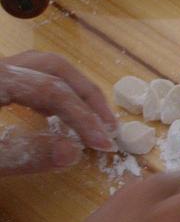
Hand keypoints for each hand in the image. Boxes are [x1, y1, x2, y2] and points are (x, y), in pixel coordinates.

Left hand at [0, 50, 116, 175]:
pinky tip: (58, 113)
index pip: (52, 90)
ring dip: (73, 90)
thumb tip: (74, 153)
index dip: (83, 117)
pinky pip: (30, 75)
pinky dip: (52, 91)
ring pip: (43, 67)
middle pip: (54, 68)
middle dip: (87, 96)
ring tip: (92, 118)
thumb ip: (27, 154)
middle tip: (109, 125)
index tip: (104, 144)